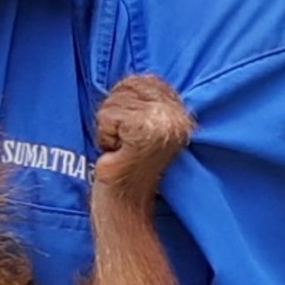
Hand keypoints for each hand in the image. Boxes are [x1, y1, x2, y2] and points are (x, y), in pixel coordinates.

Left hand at [94, 75, 193, 199]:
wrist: (125, 205)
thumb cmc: (126, 165)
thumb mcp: (138, 125)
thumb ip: (140, 100)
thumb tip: (127, 78)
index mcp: (180, 111)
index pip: (139, 79)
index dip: (122, 104)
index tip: (128, 133)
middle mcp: (178, 115)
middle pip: (125, 86)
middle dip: (114, 115)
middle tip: (124, 144)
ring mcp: (164, 124)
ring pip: (114, 102)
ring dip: (108, 128)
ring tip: (122, 149)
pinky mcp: (146, 133)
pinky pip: (108, 117)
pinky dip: (104, 136)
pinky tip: (117, 153)